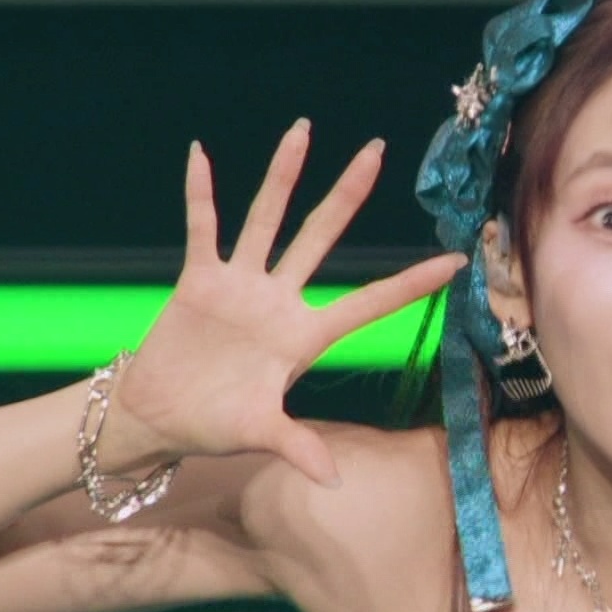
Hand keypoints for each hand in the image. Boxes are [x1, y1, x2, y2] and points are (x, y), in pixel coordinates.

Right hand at [115, 119, 465, 486]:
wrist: (157, 417)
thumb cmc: (214, 424)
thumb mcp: (259, 434)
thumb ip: (297, 448)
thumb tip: (332, 480)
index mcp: (305, 336)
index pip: (370, 304)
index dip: (411, 284)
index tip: (455, 260)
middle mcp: (280, 299)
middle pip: (321, 236)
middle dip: (348, 193)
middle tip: (378, 150)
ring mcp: (241, 284)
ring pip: (268, 218)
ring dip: (282, 176)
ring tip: (303, 130)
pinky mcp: (200, 279)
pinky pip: (203, 227)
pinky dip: (200, 193)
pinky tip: (201, 154)